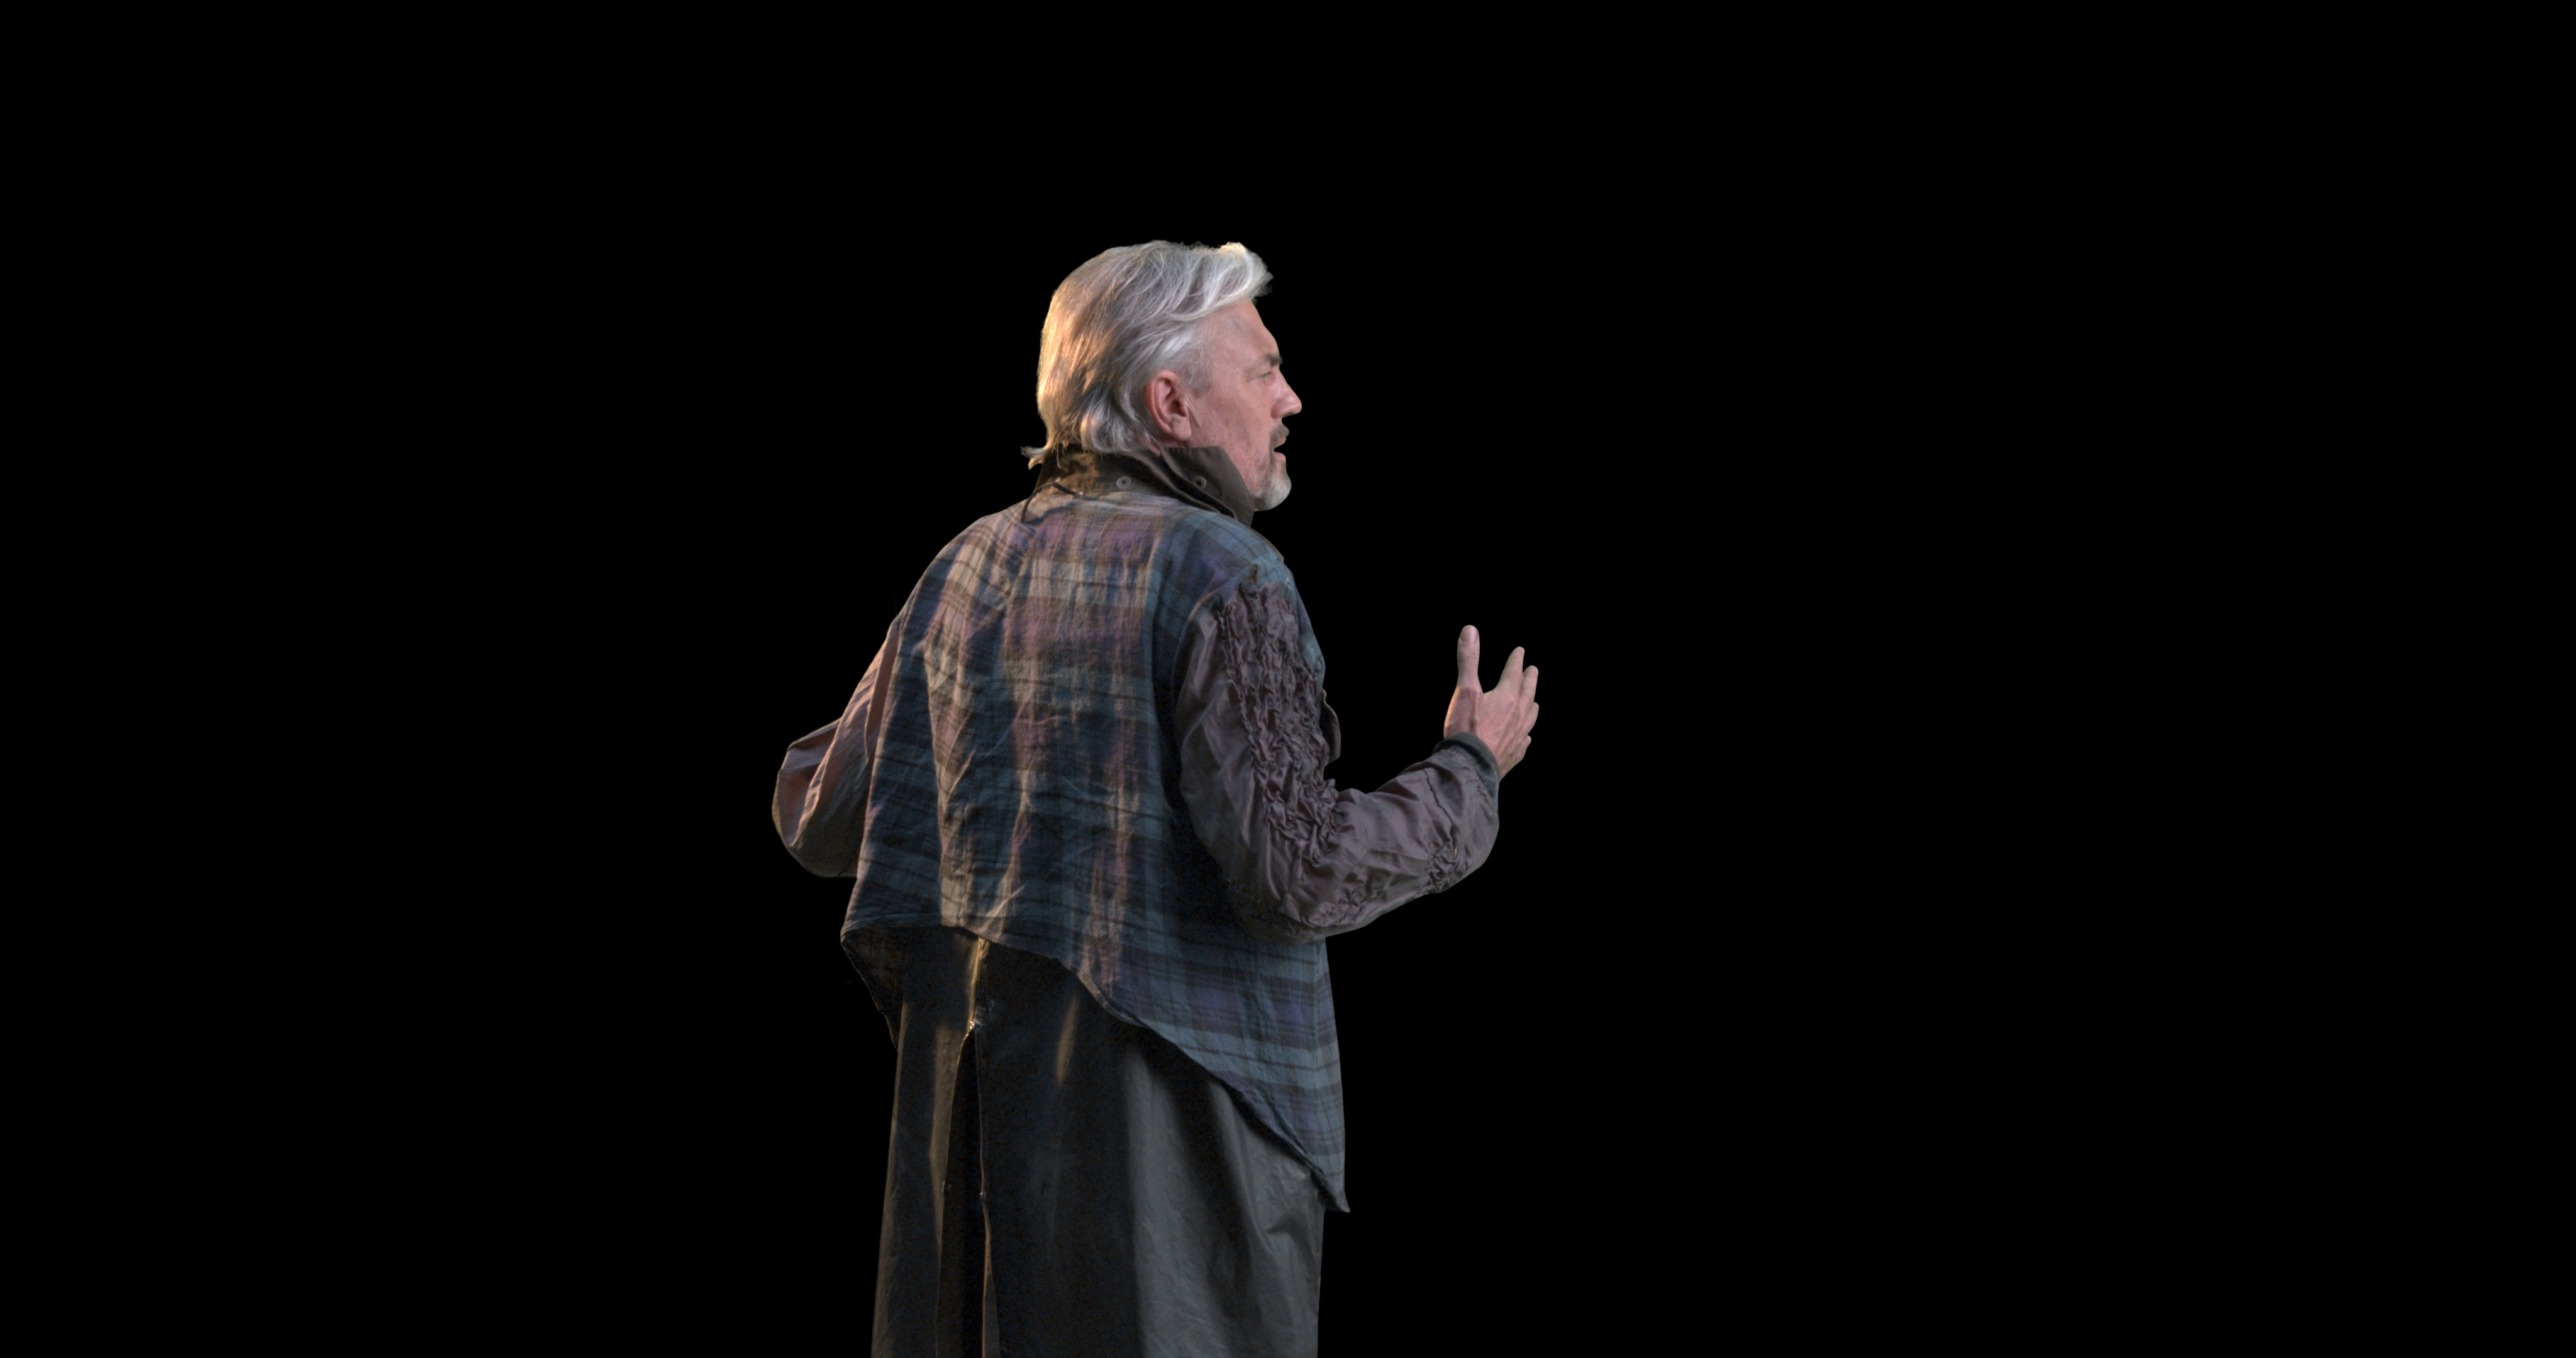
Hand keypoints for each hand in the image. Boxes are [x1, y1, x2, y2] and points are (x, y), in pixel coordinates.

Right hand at [1441, 625, 1539, 776]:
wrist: (1470, 766)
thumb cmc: (1466, 728)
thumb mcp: (1465, 690)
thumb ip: (1469, 660)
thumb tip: (1470, 630)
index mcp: (1507, 697)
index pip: (1514, 673)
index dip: (1516, 660)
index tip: (1520, 652)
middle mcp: (1518, 715)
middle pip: (1528, 692)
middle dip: (1530, 679)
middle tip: (1533, 670)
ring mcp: (1518, 736)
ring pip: (1531, 716)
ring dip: (1532, 705)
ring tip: (1534, 701)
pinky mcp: (1514, 754)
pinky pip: (1525, 741)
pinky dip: (1526, 734)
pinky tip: (1526, 736)